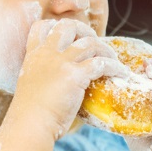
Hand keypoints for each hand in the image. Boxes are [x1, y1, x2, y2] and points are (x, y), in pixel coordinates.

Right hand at [13, 19, 126, 137]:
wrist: (30, 124)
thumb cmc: (30, 114)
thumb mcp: (30, 86)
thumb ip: (44, 76)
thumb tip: (59, 81)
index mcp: (34, 56)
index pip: (41, 26)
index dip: (57, 25)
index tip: (70, 36)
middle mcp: (47, 54)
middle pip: (69, 26)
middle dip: (86, 30)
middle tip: (95, 44)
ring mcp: (61, 62)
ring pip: (90, 43)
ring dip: (106, 50)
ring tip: (113, 60)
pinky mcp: (75, 75)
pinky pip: (101, 63)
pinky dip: (115, 67)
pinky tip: (121, 74)